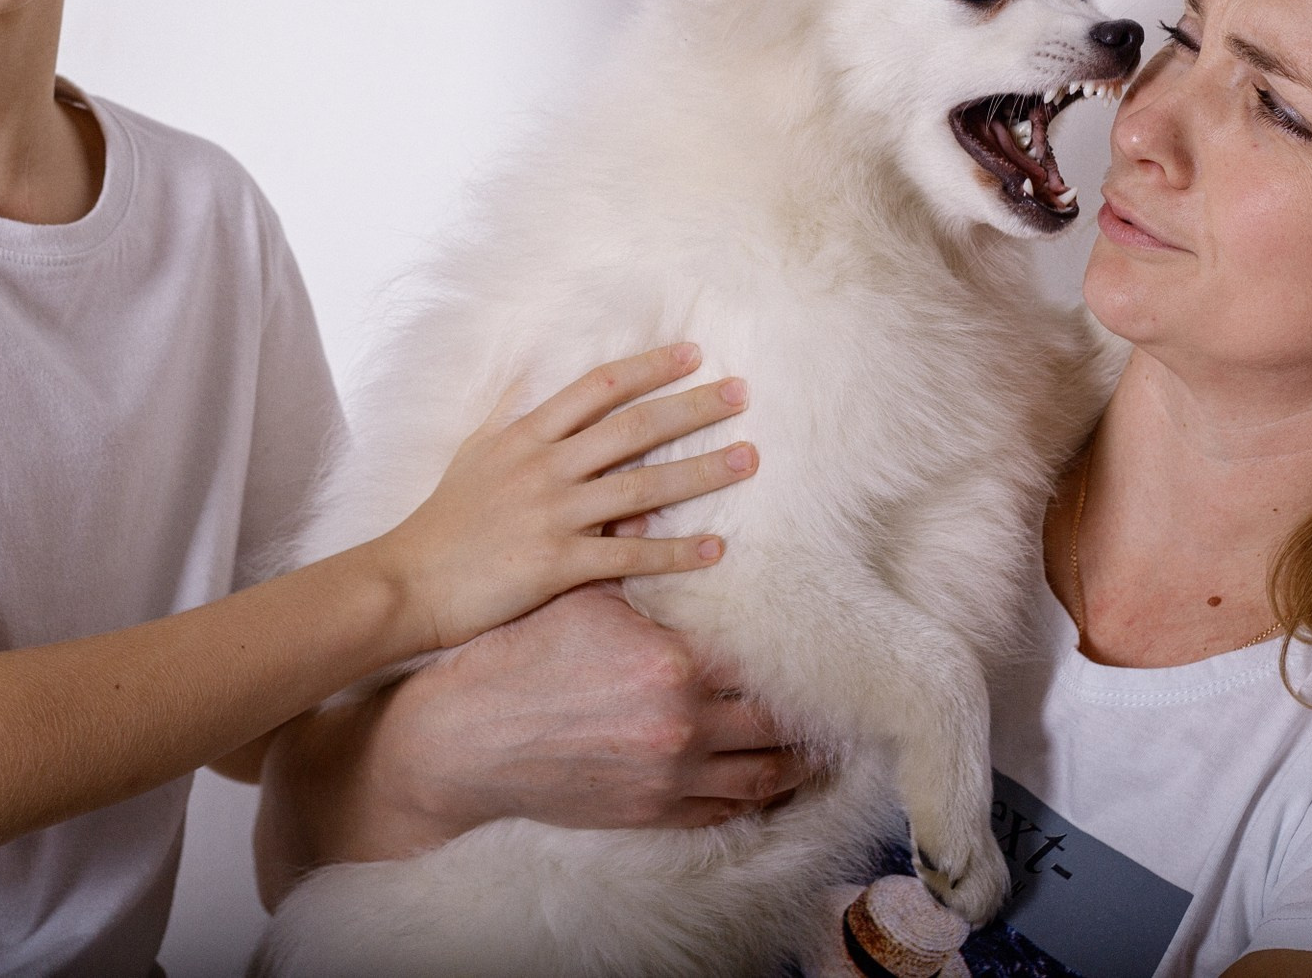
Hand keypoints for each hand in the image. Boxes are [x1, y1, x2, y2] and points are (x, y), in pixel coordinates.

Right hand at [373, 344, 755, 653]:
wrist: (406, 582)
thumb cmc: (441, 519)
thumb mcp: (473, 450)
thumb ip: (510, 411)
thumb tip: (535, 369)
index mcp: (526, 435)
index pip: (598, 387)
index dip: (648, 367)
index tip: (692, 352)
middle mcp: (544, 467)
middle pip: (633, 427)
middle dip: (692, 407)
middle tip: (742, 391)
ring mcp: (552, 514)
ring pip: (642, 485)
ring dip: (701, 472)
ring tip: (748, 458)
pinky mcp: (557, 564)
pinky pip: (629, 554)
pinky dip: (676, 552)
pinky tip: (715, 549)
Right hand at [382, 585, 810, 834]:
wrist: (466, 741)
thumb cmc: (518, 658)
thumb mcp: (578, 594)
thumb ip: (632, 553)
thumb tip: (661, 499)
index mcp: (673, 660)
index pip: (760, 652)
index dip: (794, 643)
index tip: (824, 636)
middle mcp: (683, 721)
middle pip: (775, 715)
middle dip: (810, 705)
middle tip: (844, 693)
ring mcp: (671, 774)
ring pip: (764, 772)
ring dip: (799, 761)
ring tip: (824, 746)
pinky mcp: (653, 811)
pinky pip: (726, 810)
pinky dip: (757, 798)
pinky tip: (773, 784)